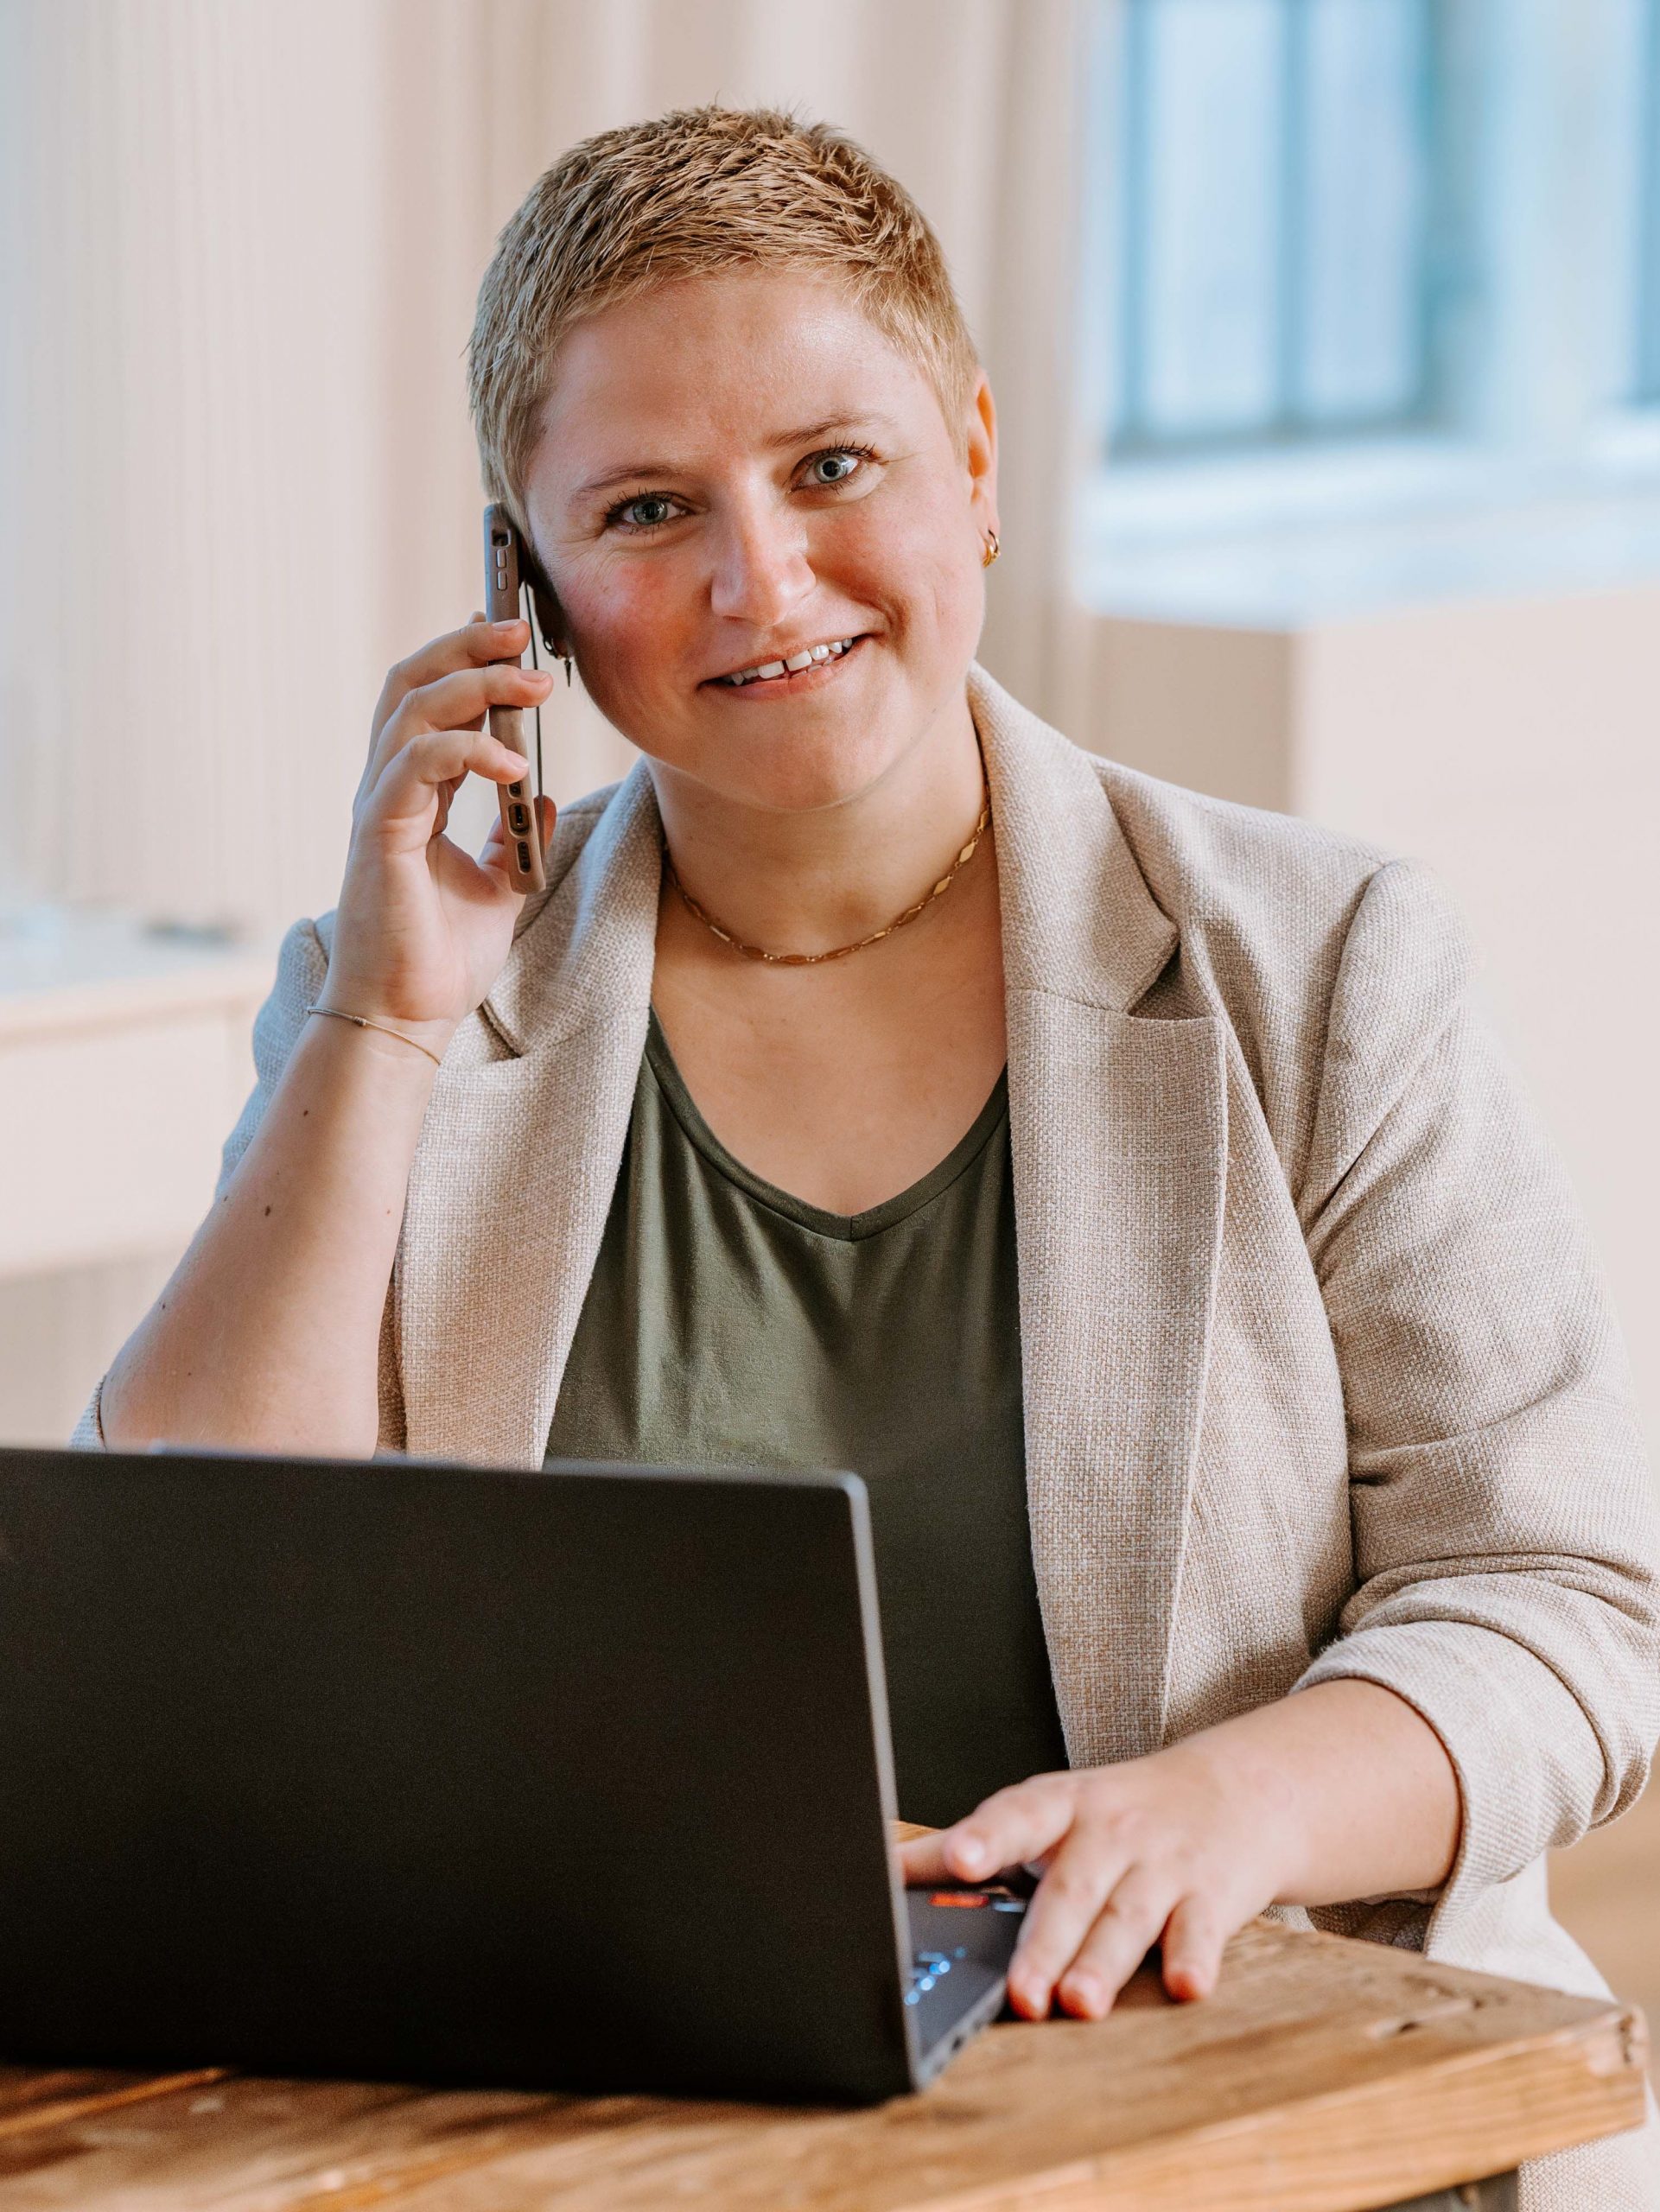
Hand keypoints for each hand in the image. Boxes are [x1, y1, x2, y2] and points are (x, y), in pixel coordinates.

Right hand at [322, 614, 557, 1050]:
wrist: (408, 1016)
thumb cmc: (439, 959)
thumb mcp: (497, 886)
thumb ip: (513, 837)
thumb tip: (541, 795)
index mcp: (410, 796)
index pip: (428, 703)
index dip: (463, 658)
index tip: (510, 634)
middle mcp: (387, 790)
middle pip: (411, 685)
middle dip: (467, 648)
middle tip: (522, 631)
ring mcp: (379, 808)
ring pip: (412, 711)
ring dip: (476, 685)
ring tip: (534, 682)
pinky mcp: (380, 834)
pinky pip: (417, 765)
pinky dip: (467, 750)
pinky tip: (515, 762)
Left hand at [897, 1740, 1292, 2021]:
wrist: (1235, 1790)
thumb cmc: (1118, 1812)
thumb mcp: (1048, 1812)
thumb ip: (974, 1844)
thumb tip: (884, 1869)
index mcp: (1061, 1808)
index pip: (1018, 1817)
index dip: (987, 1836)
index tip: (961, 1857)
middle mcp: (1110, 1833)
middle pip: (1072, 1888)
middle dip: (1044, 1943)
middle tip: (1020, 1994)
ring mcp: (1163, 1865)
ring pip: (1128, 1918)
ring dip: (1103, 1963)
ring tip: (1079, 2003)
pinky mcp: (1211, 1898)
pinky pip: (1201, 1931)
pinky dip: (1194, 1958)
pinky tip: (1186, 1985)